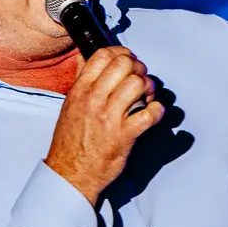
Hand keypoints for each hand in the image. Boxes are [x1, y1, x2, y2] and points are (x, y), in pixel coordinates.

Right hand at [44, 47, 163, 202]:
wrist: (70, 174)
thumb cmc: (70, 143)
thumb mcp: (69, 105)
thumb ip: (81, 81)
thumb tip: (85, 59)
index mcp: (80, 90)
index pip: (102, 55)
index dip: (122, 53)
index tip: (129, 60)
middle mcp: (94, 100)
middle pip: (124, 64)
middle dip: (138, 68)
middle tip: (141, 78)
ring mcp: (109, 118)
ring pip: (137, 84)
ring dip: (149, 87)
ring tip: (147, 96)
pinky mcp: (124, 136)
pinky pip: (149, 114)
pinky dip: (157, 111)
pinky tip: (153, 113)